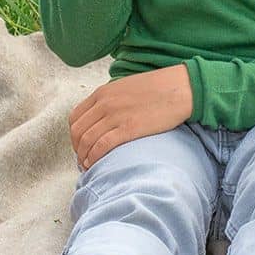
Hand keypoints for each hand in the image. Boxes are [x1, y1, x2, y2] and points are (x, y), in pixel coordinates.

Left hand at [69, 65, 193, 169]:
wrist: (180, 88)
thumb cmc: (158, 89)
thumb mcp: (126, 88)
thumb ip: (111, 100)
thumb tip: (103, 117)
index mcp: (102, 93)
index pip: (75, 118)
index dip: (74, 136)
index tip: (80, 146)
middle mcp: (104, 103)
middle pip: (77, 131)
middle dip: (76, 149)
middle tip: (82, 159)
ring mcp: (115, 115)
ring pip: (86, 140)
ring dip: (83, 156)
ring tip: (87, 166)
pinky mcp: (128, 128)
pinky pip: (102, 145)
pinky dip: (94, 157)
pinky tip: (95, 165)